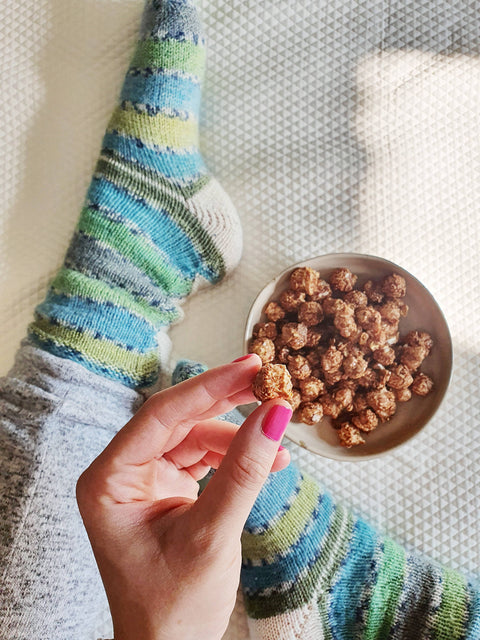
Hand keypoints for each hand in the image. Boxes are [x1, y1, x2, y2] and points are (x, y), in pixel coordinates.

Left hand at [76, 354, 290, 639]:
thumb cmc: (172, 608)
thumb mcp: (212, 535)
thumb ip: (243, 471)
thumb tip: (275, 414)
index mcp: (108, 480)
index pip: (161, 415)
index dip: (208, 387)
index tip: (249, 368)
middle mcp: (122, 474)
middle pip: (179, 419)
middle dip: (225, 402)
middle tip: (266, 380)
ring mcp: (146, 481)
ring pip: (196, 437)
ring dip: (238, 436)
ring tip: (277, 437)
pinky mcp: (169, 491)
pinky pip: (206, 459)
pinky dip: (236, 457)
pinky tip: (269, 459)